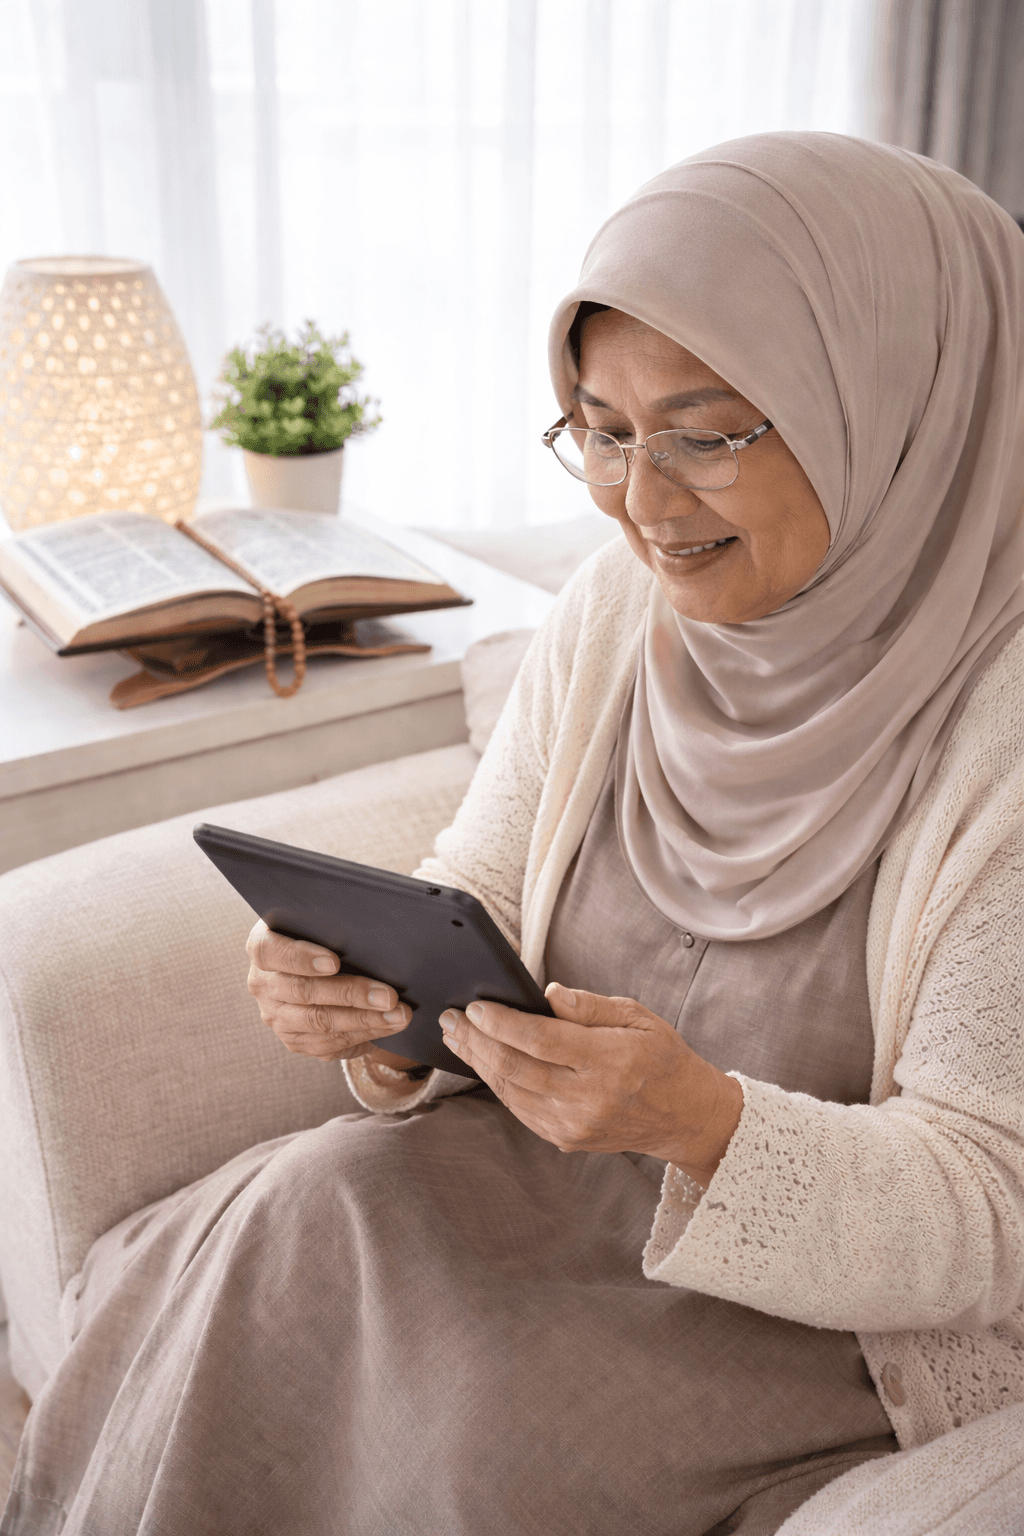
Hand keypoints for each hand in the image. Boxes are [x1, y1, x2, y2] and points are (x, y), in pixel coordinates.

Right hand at [246, 919, 415, 1064]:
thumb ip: (334, 924)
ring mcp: (276, 1016)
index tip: (334, 961)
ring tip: (399, 1014)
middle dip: (351, 994)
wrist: (318, 965)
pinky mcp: (294, 1040)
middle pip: (303, 992)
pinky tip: (389, 1025)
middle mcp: (262, 984)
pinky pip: (329, 1043)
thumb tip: (373, 928)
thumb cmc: (324, 935)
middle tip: (389, 996)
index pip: (269, 951)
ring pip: (319, 1022)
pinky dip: (364, 1034)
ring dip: (365, 1020)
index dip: (300, 957)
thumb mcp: (321, 923)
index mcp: (262, 946)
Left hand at [439, 984, 743, 1184]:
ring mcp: (574, 1123)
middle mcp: (589, 1098)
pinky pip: (520, 1109)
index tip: (475, 1007)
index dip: (502, 1023)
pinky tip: (484, 1062)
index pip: (541, 1040)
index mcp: (609, 1061)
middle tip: (451, 1019)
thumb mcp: (639, 1017)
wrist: (684, 1116)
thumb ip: (590, 1006)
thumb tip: (547, 994)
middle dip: (476, 1041)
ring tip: (457, 1037)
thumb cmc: (662, 1058)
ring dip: (479, 1062)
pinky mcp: (566, 1138)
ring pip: (511, 1091)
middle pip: (516, 1067)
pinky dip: (497, 1084)